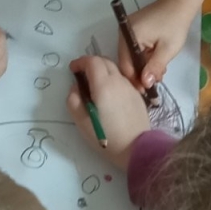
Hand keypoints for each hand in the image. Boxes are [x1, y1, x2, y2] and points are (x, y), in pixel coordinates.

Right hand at [66, 54, 153, 170]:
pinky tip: (109, 96)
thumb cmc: (107, 137)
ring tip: (95, 86)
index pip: (92, 61)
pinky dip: (113, 80)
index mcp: (104, 85)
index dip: (80, 62)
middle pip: (104, 61)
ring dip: (102, 71)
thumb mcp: (82, 122)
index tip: (73, 69)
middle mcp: (119, 81)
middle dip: (90, 63)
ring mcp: (130, 87)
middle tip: (82, 75)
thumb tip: (76, 87)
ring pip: (115, 70)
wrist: (137, 148)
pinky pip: (122, 80)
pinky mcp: (137, 95)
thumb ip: (74, 101)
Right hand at [118, 0, 203, 89]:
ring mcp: (129, 30)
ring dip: (144, 66)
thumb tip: (145, 84)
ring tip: (159, 73)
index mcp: (129, 35)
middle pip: (127, 61)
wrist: (180, 3)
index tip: (146, 91)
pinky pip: (136, 48)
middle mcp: (124, 32)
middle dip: (141, 74)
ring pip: (132, 56)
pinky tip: (156, 62)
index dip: (135, 80)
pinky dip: (145, 57)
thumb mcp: (167, 49)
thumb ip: (154, 67)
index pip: (125, 64)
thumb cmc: (175, 24)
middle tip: (155, 82)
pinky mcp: (136, 30)